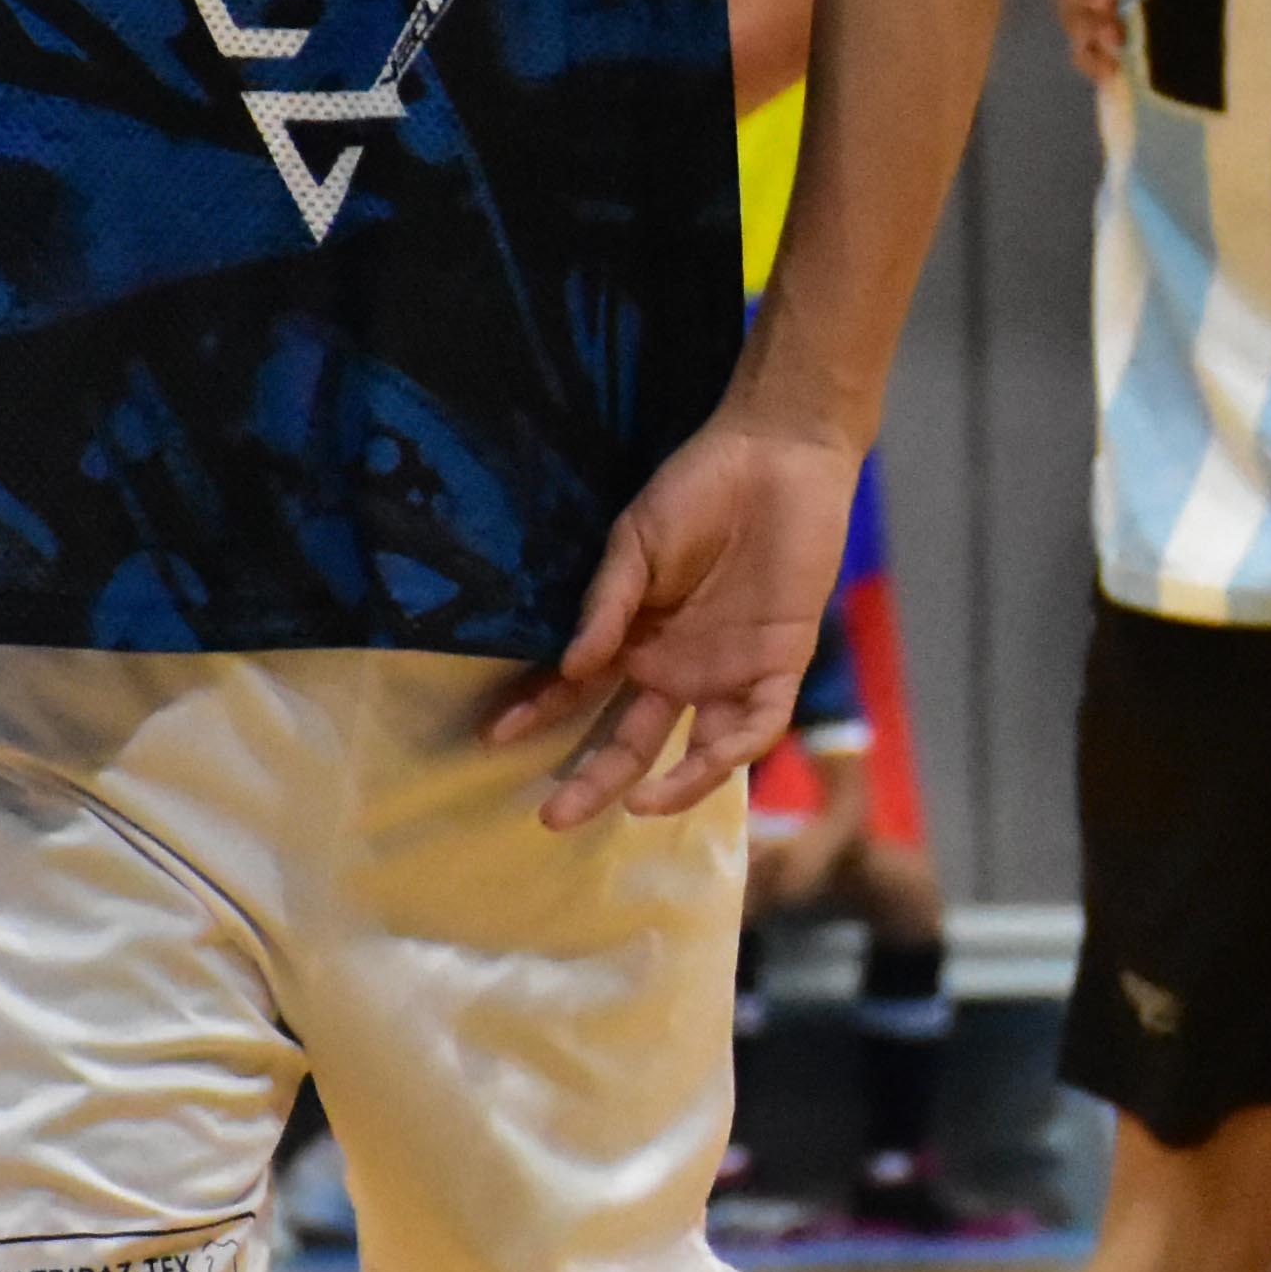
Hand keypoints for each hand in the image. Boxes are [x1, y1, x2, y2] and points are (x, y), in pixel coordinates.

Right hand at [484, 415, 860, 826]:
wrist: (776, 454)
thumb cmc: (699, 489)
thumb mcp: (637, 542)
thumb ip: (608, 604)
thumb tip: (568, 667)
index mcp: (632, 637)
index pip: (576, 691)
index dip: (536, 715)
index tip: (492, 736)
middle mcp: (674, 667)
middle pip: (629, 739)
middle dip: (592, 779)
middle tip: (552, 816)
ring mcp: (725, 672)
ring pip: (697, 750)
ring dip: (670, 786)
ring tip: (635, 807)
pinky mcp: (778, 666)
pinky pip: (757, 725)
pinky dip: (732, 751)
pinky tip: (699, 766)